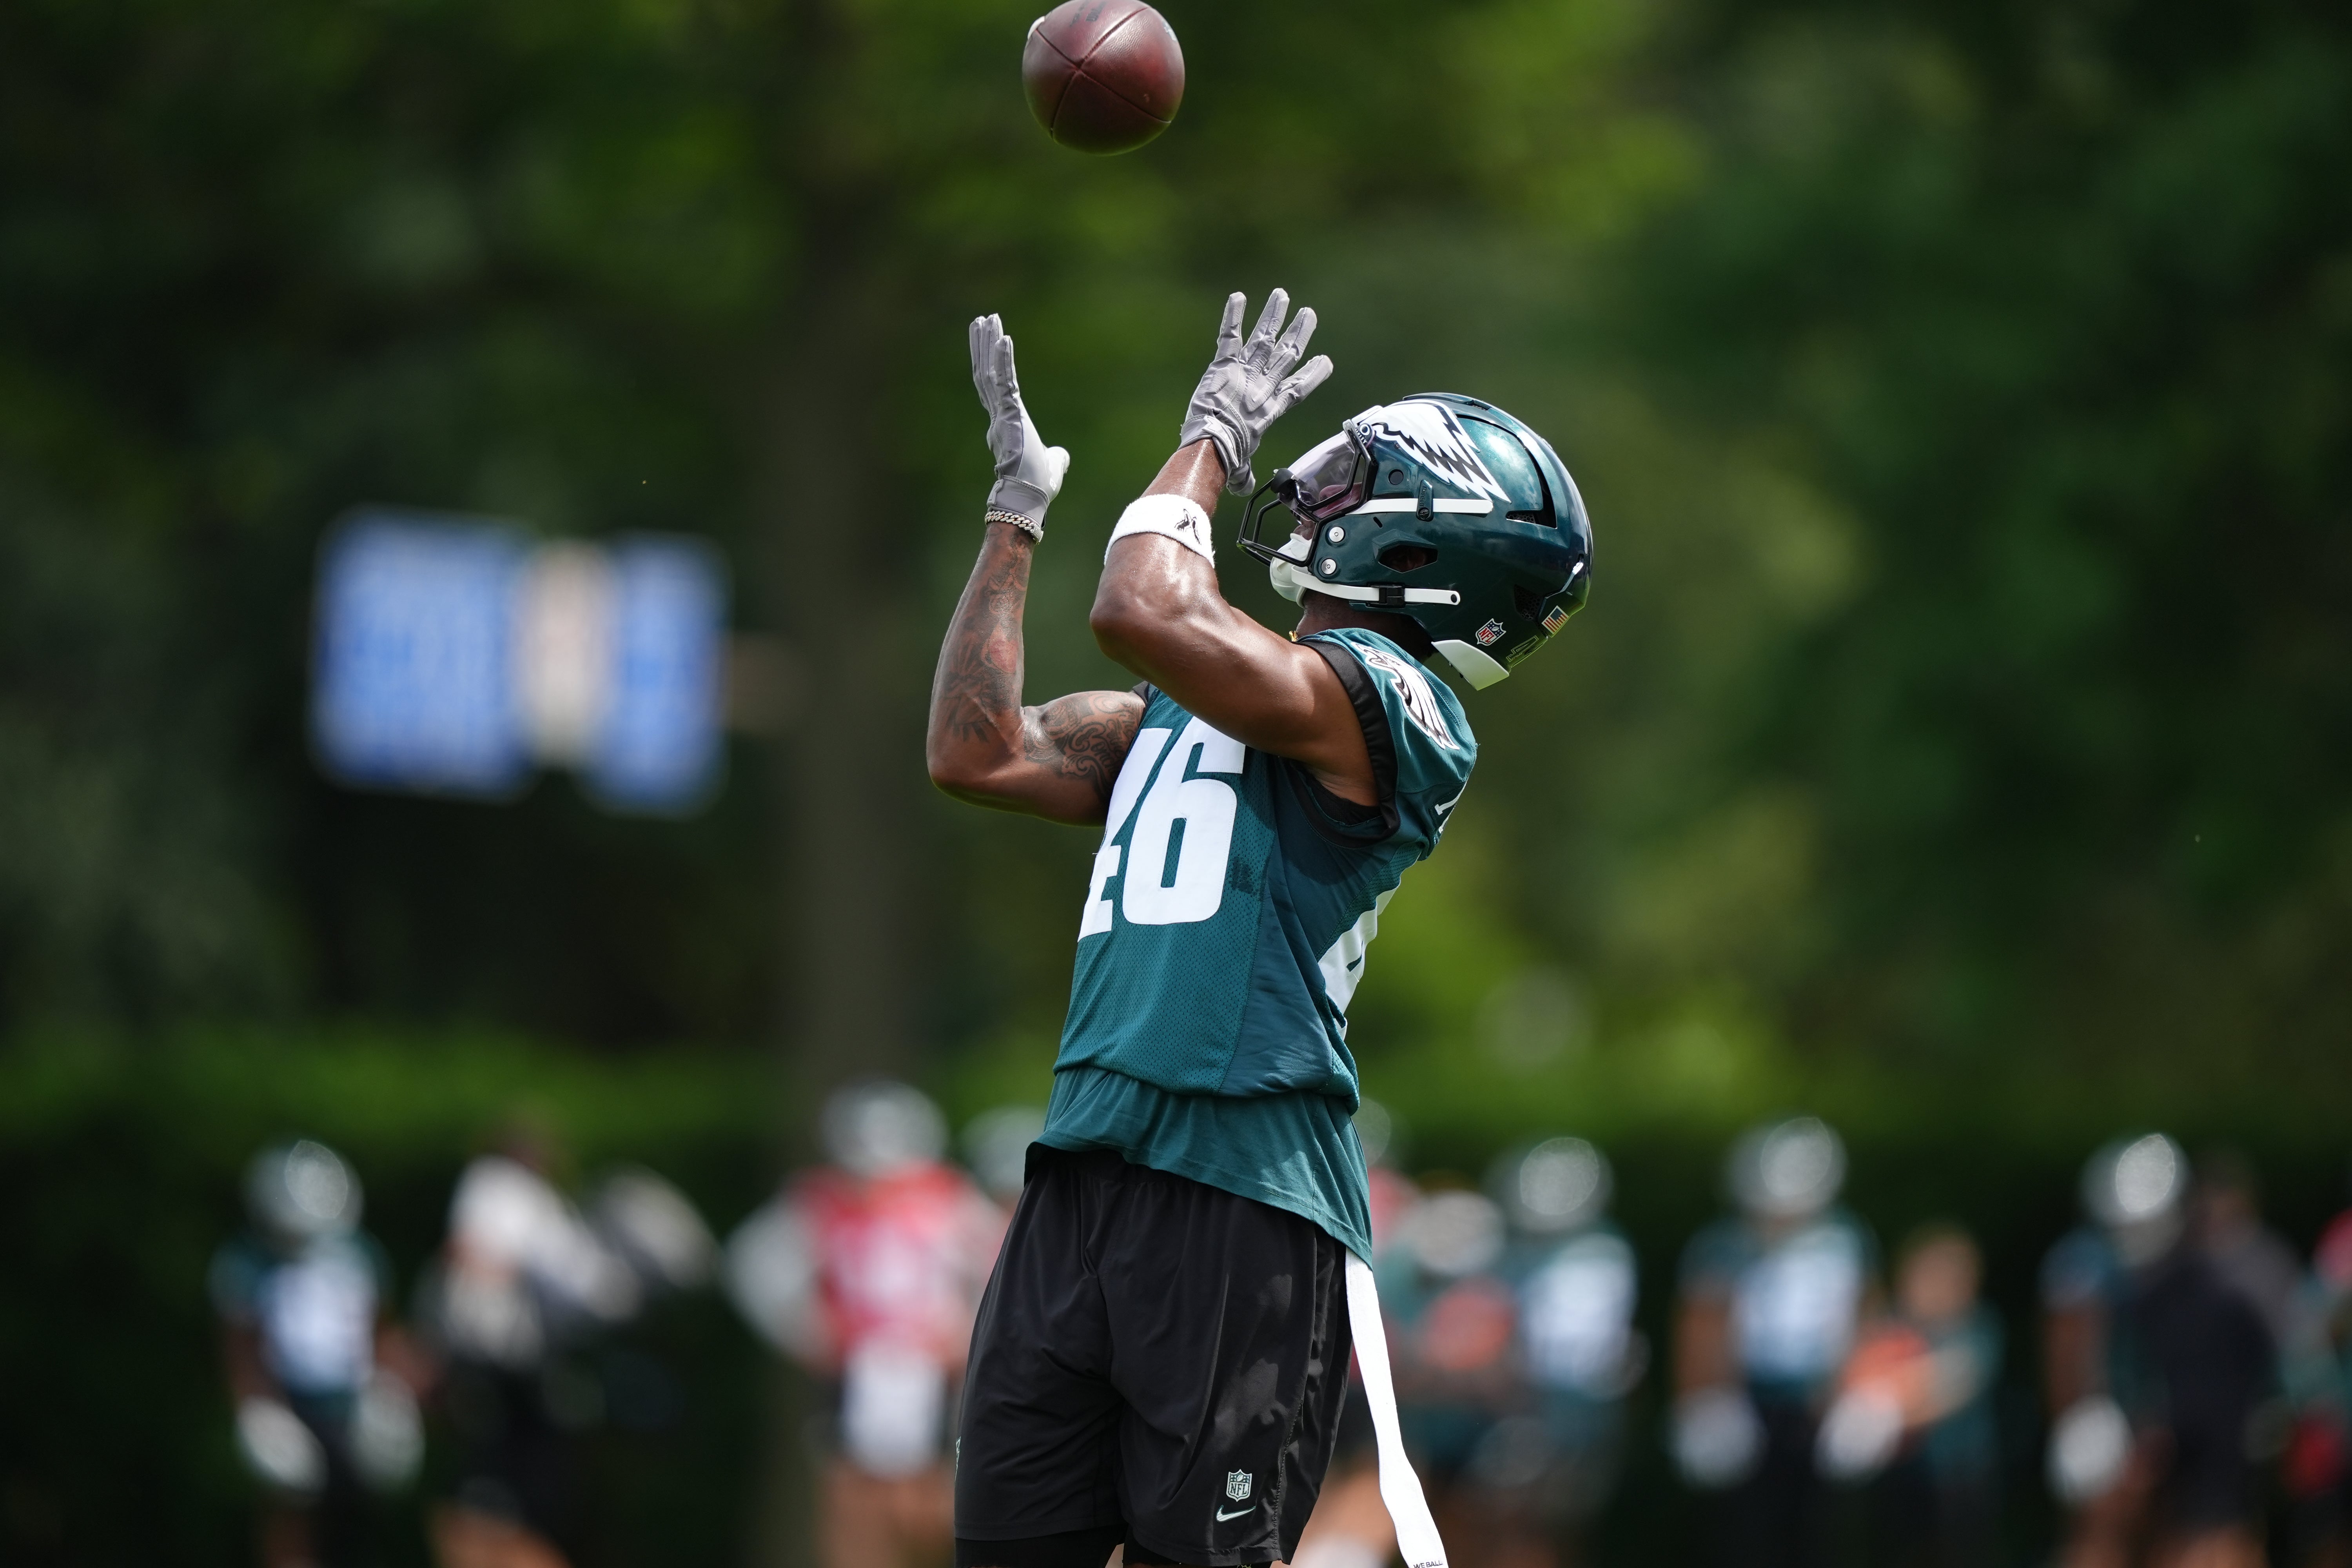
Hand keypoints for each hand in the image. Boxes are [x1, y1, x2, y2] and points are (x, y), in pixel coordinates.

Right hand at [969, 314, 1070, 528]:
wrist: (1029, 498)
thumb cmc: (1037, 486)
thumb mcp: (1051, 466)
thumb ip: (1054, 457)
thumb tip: (1061, 456)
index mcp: (1008, 423)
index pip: (997, 387)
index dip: (992, 364)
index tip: (990, 343)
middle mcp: (999, 416)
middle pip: (987, 373)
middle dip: (983, 346)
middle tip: (981, 321)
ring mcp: (1002, 414)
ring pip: (990, 372)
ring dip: (988, 345)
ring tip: (986, 320)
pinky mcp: (1009, 414)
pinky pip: (1004, 381)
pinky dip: (1003, 359)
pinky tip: (1003, 338)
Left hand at [1176, 288, 1333, 493]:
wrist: (1212, 446)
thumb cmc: (1227, 460)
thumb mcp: (1239, 470)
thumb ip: (1244, 475)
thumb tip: (1244, 487)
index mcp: (1271, 411)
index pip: (1298, 388)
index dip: (1313, 374)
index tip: (1325, 360)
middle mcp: (1263, 387)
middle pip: (1286, 355)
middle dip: (1298, 333)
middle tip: (1308, 313)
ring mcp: (1245, 374)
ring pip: (1264, 339)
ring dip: (1273, 316)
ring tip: (1281, 295)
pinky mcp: (1223, 366)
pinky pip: (1230, 336)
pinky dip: (1233, 316)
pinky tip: (1238, 297)